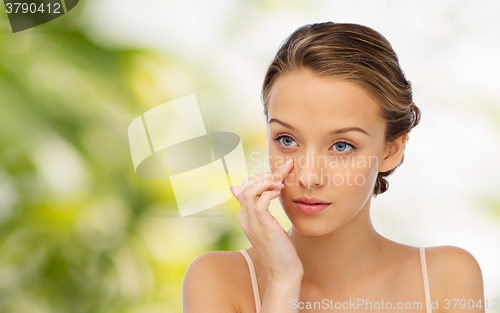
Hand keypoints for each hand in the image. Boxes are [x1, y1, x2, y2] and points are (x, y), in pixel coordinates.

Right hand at [230, 158, 303, 281]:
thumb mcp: (269, 227)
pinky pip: (260, 201)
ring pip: (250, 190)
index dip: (261, 177)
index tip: (280, 172)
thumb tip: (263, 201)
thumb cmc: (280, 250)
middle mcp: (244, 218)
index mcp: (244, 217)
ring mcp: (251, 222)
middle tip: (284, 171)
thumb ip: (262, 210)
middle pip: (246, 185)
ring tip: (281, 182)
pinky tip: (280, 192)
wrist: (283, 273)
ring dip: (267, 181)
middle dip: (265, 174)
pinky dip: (270, 192)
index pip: (245, 187)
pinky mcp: (262, 226)